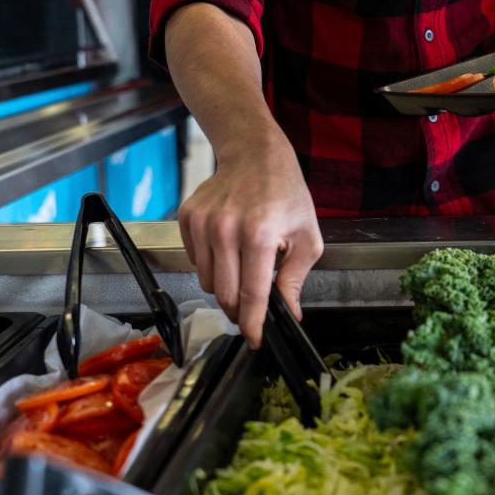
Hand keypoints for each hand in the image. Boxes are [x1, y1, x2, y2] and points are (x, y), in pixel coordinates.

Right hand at [178, 130, 322, 348]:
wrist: (254, 154)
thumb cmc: (286, 193)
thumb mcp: (307, 236)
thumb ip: (295, 278)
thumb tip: (288, 313)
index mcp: (259, 235)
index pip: (252, 294)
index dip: (253, 323)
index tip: (254, 340)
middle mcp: (225, 229)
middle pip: (224, 293)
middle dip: (239, 309)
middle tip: (252, 306)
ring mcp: (202, 223)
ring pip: (206, 281)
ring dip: (224, 286)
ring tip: (243, 266)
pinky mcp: (187, 219)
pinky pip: (194, 261)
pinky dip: (211, 264)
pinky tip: (228, 247)